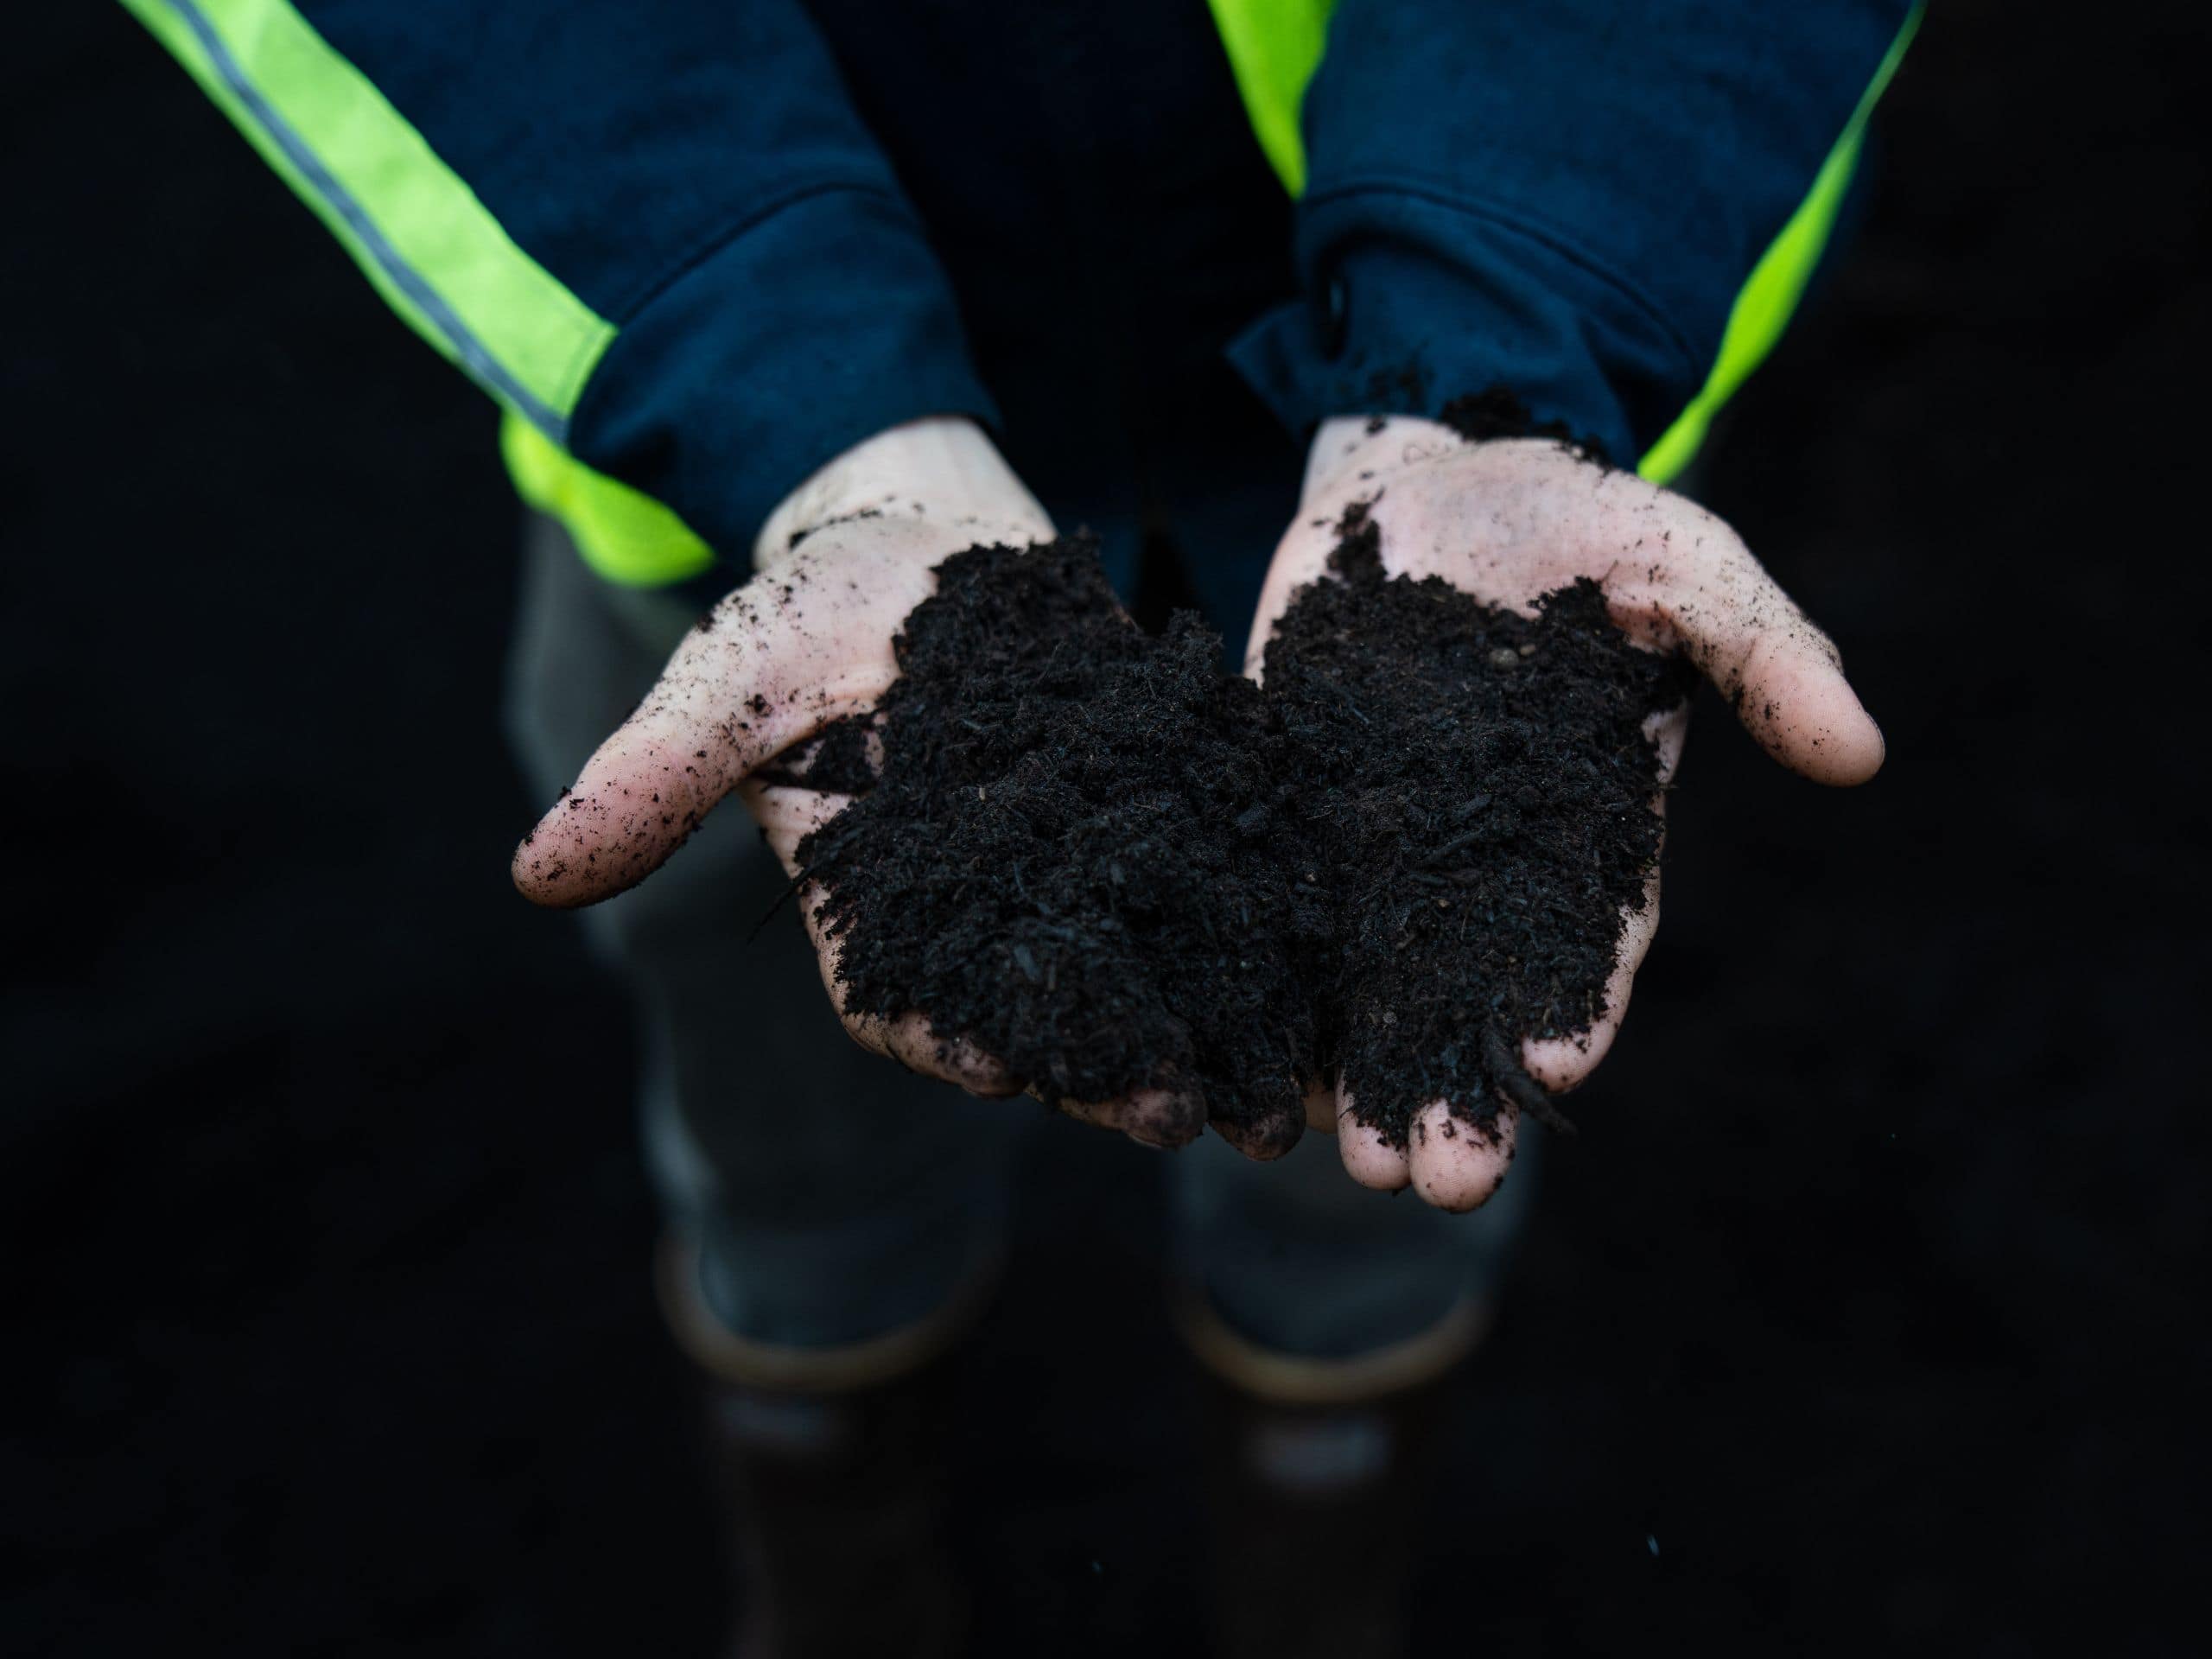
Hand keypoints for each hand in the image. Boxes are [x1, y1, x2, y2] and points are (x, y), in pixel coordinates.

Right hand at [511, 418, 1194, 1143]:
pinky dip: (1255, 944)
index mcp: (875, 912)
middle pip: (1041, 1018)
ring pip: (1139, 982)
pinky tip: (1312, 988)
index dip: (948, 1035)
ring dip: (1198, 1038)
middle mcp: (982, 922)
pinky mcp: (1154, 833)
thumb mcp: (731, 677)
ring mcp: (1075, 886)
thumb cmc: (814, 611)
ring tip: (1261, 1098)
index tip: (1000, 1069)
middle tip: (1170, 1114)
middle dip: (1102, 1070)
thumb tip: (534, 871)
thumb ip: (654, 772)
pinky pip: (1208, 899)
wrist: (928, 543)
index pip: (904, 1001)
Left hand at [1245, 416, 1884, 1209]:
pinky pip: (1281, 910)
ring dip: (1362, 1069)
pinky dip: (1271, 985)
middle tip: (1433, 1182)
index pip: (1588, 937)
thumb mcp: (1676, 556)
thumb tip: (1859, 753)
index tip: (1552, 1073)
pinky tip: (1255, 1063)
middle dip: (1457, 1087)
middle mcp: (1483, 855)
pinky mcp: (1292, 810)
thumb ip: (1759, 645)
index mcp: (1586, 822)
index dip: (1574, 1006)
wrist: (1422, 473)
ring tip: (1346, 1161)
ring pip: (1374, 979)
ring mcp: (1380, 841)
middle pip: (1474, 990)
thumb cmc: (1570, 513)